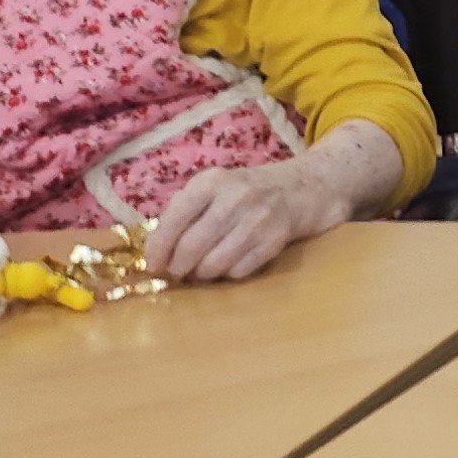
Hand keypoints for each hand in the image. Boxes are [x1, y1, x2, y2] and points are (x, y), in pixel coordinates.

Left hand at [147, 161, 347, 282]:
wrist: (305, 187)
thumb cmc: (248, 190)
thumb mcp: (214, 187)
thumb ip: (185, 210)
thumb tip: (156, 249)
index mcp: (210, 182)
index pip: (174, 219)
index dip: (158, 248)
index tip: (152, 265)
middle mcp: (234, 198)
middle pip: (192, 246)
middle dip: (178, 267)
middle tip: (176, 273)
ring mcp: (258, 219)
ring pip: (215, 263)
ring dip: (202, 274)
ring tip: (201, 271)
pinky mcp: (276, 239)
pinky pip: (240, 270)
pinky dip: (229, 274)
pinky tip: (229, 266)